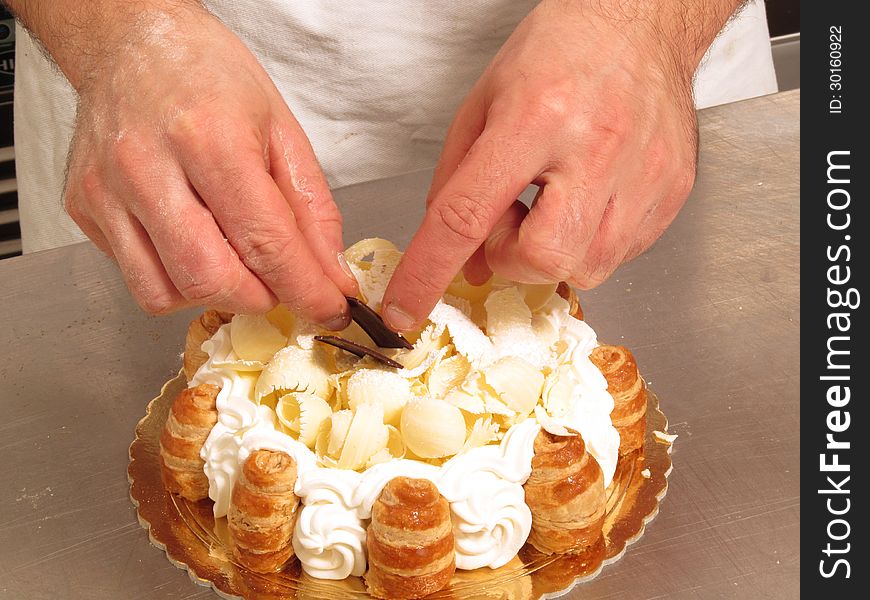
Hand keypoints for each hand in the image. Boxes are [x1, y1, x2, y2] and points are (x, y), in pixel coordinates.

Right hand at [60, 6, 356, 325]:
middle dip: (260, 298)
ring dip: (217, 295)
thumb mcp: (281, 128)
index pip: (265, 241)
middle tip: (281, 283)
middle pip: (210, 278)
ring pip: (166, 292)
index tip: (329, 308)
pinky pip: (136, 277)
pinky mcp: (85, 209)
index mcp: (209, 138)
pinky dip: (177, 280)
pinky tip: (194, 244)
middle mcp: (148, 167)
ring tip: (236, 261)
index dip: (305, 288)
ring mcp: (107, 191)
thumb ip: (311, 207)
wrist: (130, 41)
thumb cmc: (207, 76)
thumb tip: (329, 272)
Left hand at [382, 0, 736, 330]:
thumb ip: (458, 184)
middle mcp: (595, 148)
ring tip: (556, 200)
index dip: (428, 274)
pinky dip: (592, 241)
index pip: (466, 216)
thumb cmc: (560, 52)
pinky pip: (622, 254)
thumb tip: (463, 260)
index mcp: (535, 118)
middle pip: (542, 258)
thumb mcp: (483, 103)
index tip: (405, 310)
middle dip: (513, 256)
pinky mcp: (671, 191)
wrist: (641, 22)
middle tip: (516, 215)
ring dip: (554, 251)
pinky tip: (589, 197)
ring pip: (586, 268)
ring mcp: (642, 174)